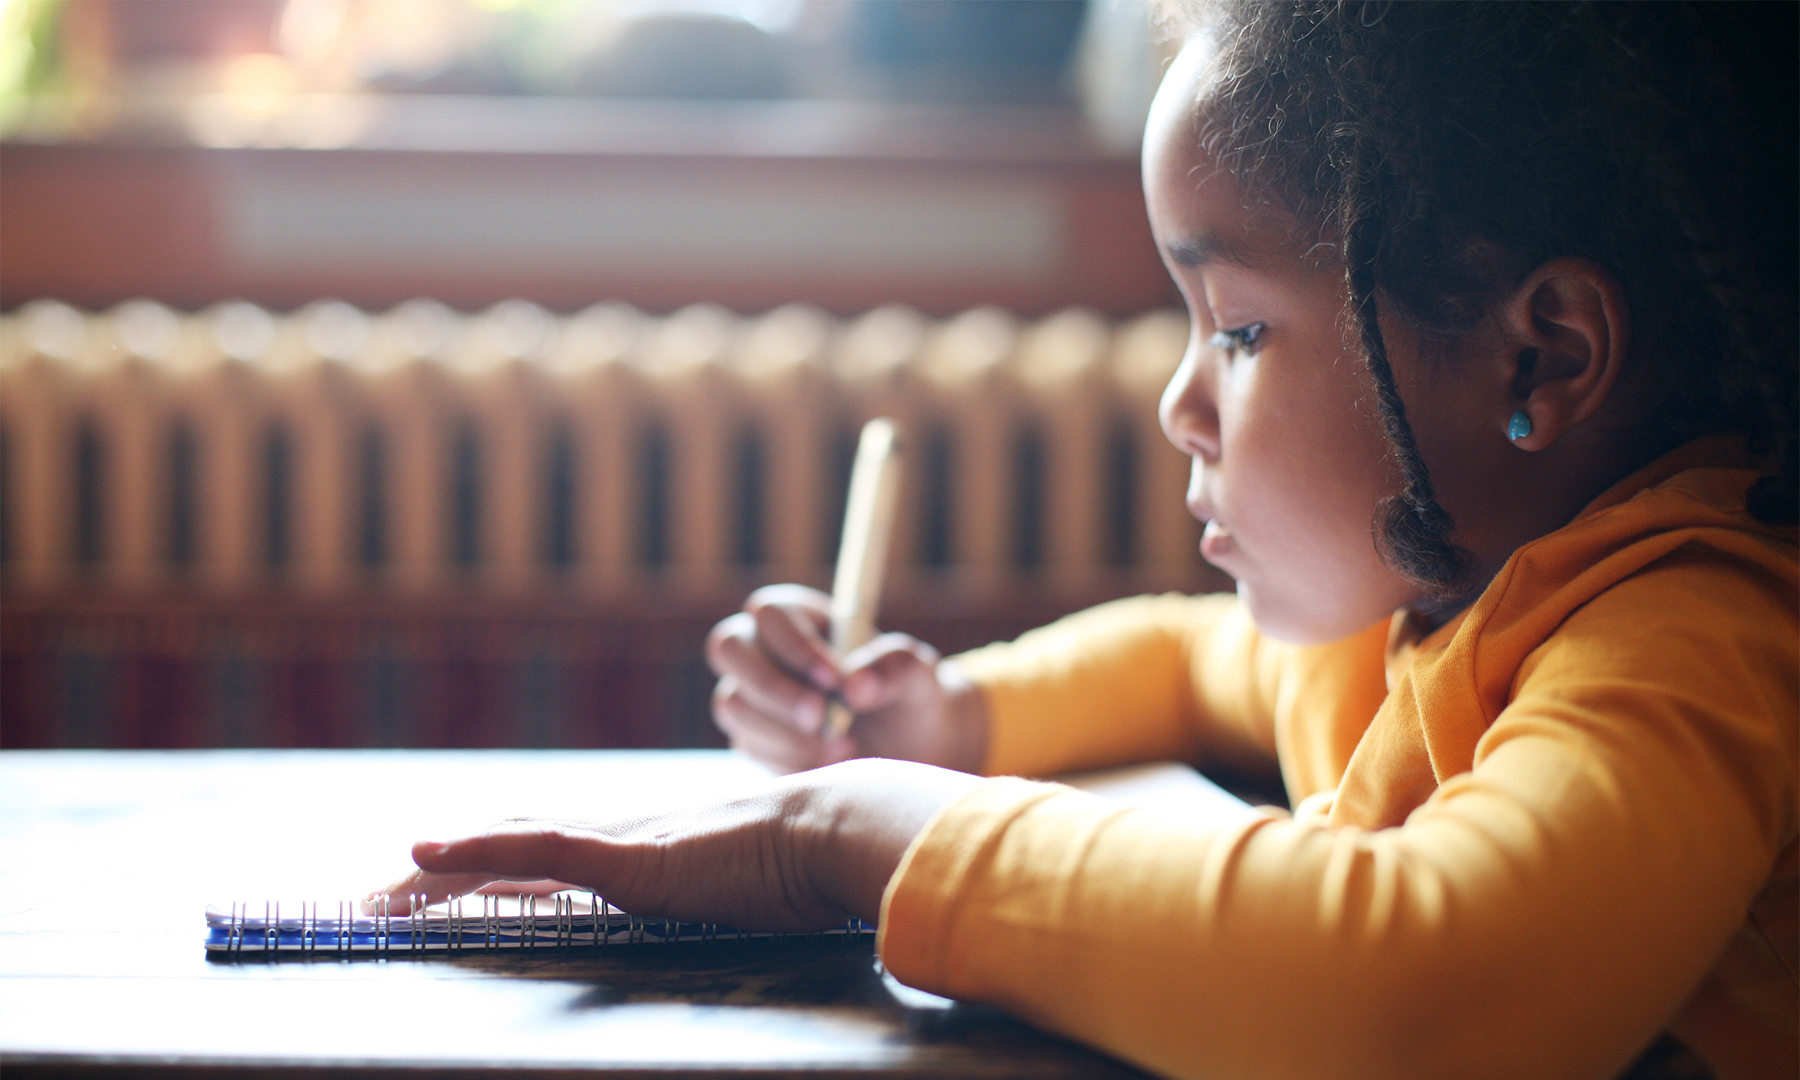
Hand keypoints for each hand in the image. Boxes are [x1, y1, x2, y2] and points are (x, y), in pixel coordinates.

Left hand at [364, 759, 983, 925]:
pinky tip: (427, 854)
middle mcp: (616, 835)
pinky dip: (474, 851)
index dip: (485, 868)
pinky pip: (533, 852)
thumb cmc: (807, 862)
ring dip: (434, 872)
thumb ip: (717, 893)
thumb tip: (718, 908)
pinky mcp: (624, 858)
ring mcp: (617, 842)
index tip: (433, 891)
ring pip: (502, 848)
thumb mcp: (746, 885)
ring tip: (374, 896)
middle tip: (370, 902)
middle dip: (436, 876)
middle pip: (506, 847)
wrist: (838, 828)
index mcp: (640, 847)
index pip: (542, 857)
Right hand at [706, 584, 988, 774]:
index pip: (770, 613)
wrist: (908, 750)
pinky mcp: (752, 738)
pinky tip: (831, 762)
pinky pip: (748, 745)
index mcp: (801, 616)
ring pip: (733, 704)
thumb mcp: (917, 674)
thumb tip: (855, 689)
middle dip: (772, 685)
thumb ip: (893, 668)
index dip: (795, 645)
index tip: (836, 680)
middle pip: (728, 648)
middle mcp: (765, 649)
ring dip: (785, 730)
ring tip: (844, 747)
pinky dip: (789, 757)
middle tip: (819, 717)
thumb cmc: (909, 696)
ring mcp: (751, 695)